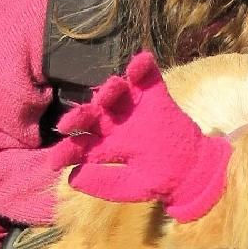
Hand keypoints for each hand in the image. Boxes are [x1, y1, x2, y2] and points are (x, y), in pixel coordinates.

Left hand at [50, 52, 231, 221]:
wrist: (192, 171)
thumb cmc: (158, 180)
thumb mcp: (130, 187)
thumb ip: (103, 183)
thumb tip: (72, 178)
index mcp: (105, 144)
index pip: (81, 144)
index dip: (67, 151)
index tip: (55, 161)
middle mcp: (116, 122)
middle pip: (93, 113)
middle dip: (79, 116)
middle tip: (68, 123)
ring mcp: (135, 107)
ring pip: (117, 93)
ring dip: (110, 89)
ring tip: (111, 88)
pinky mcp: (156, 95)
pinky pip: (149, 77)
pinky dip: (144, 67)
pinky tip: (140, 61)